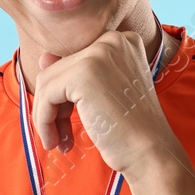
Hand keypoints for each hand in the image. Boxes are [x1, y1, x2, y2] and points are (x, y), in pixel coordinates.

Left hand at [31, 29, 178, 177]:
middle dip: (54, 107)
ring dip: (46, 116)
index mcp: (122, 41)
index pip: (74, 61)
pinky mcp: (82, 74)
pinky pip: (46, 96)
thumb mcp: (101, 93)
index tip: (68, 120)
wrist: (151, 153)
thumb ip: (73, 72)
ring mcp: (97, 54)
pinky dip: (44, 121)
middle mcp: (112, 40)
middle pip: (58, 71)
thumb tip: (43, 57)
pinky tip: (57, 142)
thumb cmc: (130, 129)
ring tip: (58, 142)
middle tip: (61, 136)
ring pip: (47, 83)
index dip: (65, 95)